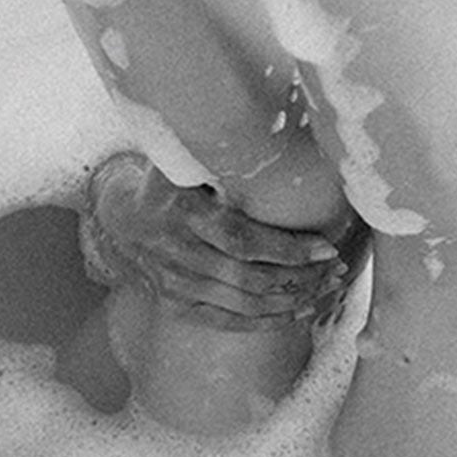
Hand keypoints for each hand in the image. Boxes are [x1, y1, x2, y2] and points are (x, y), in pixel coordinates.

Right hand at [80, 152, 355, 325]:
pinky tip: (299, 311)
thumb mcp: (183, 162)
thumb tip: (273, 134)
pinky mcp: (178, 306)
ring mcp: (177, 285)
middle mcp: (178, 255)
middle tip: (336, 269)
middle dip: (301, 278)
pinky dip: (268, 321)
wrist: (120, 221)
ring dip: (292, 300)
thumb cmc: (166, 184)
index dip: (288, 249)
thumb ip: (218, 156)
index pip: (242, 240)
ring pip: (245, 304)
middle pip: (250, 278)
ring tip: (326, 288)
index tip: (327, 247)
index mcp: (183, 215)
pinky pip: (229, 322)